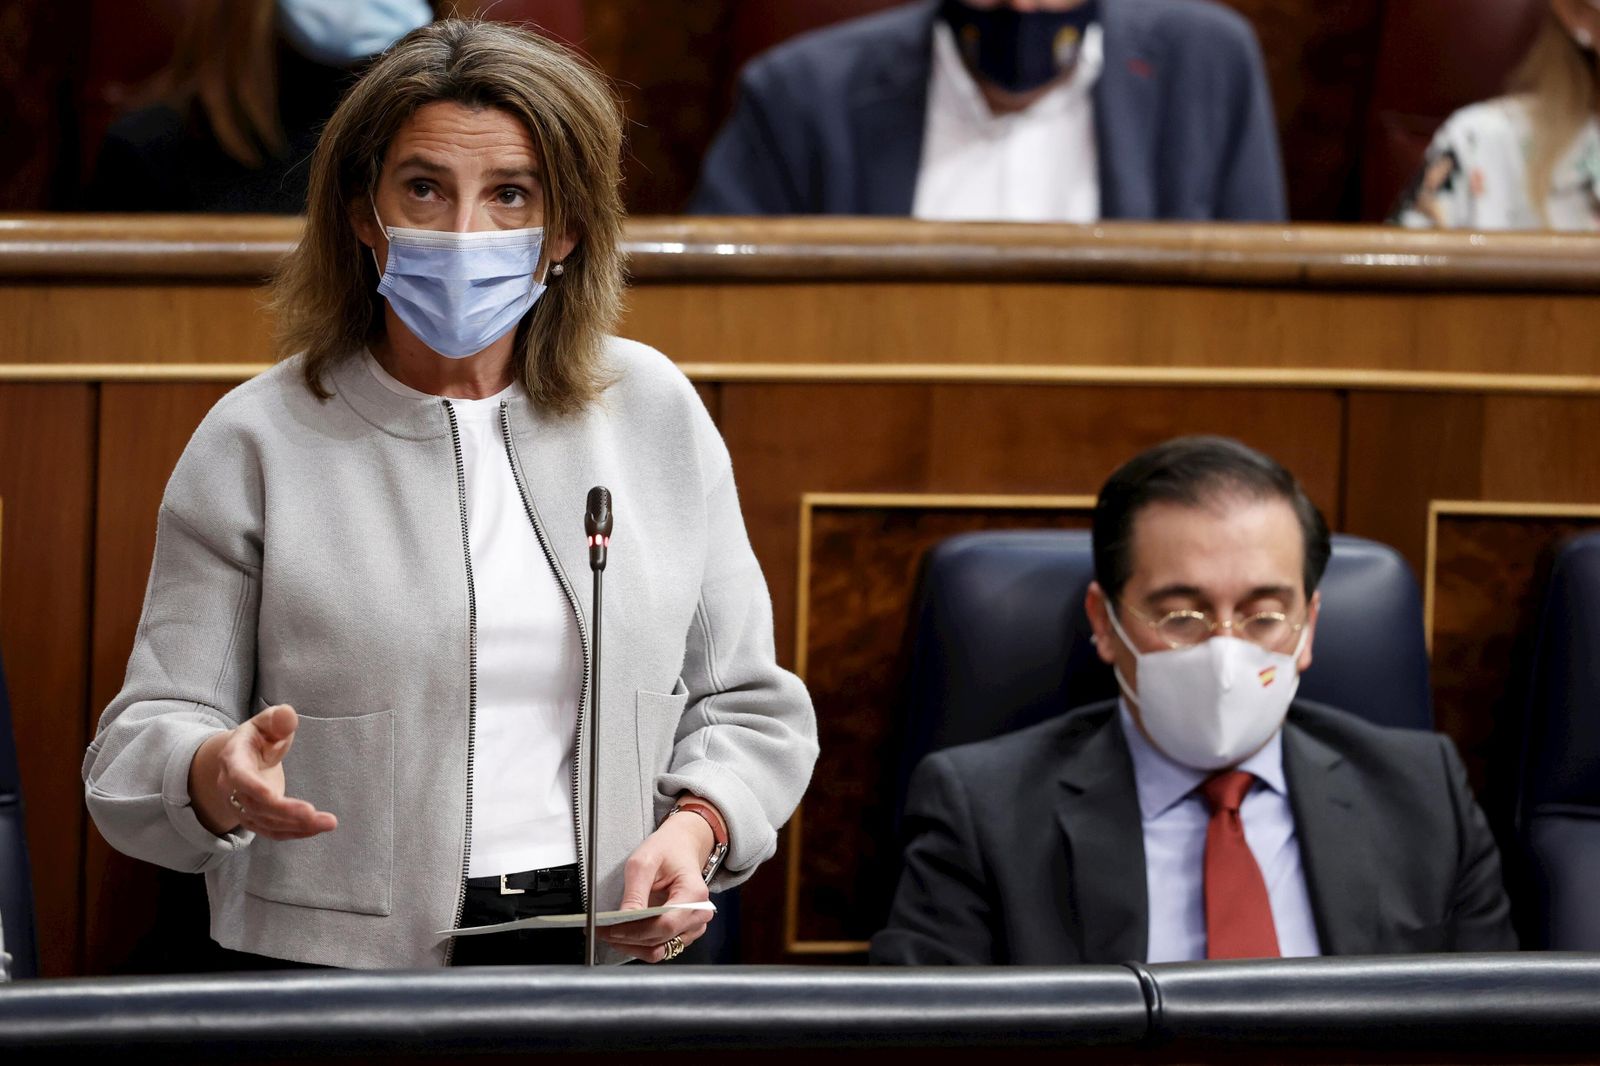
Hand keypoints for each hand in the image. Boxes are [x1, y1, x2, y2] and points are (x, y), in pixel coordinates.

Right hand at [188, 705, 337, 840]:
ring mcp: (243, 807)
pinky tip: (318, 828)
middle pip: (257, 806)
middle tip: (313, 813)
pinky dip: (296, 832)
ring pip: (267, 823)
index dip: (253, 788)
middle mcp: (233, 789)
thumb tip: (288, 714)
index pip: (240, 778)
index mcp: (233, 760)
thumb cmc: (259, 737)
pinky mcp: (257, 819)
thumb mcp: (266, 722)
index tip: (272, 795)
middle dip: (285, 812)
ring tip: (328, 823)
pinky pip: (274, 831)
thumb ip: (278, 719)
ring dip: (296, 826)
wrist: (242, 759)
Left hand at [597, 811, 714, 961]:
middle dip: (627, 939)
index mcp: (694, 894)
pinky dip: (639, 944)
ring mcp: (693, 926)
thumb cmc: (667, 850)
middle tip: (601, 932)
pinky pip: (660, 948)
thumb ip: (635, 894)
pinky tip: (623, 935)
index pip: (664, 924)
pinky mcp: (684, 932)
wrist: (680, 846)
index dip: (635, 931)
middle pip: (661, 939)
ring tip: (609, 934)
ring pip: (659, 950)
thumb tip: (623, 921)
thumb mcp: (644, 862)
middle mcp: (699, 914)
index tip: (610, 930)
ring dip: (632, 945)